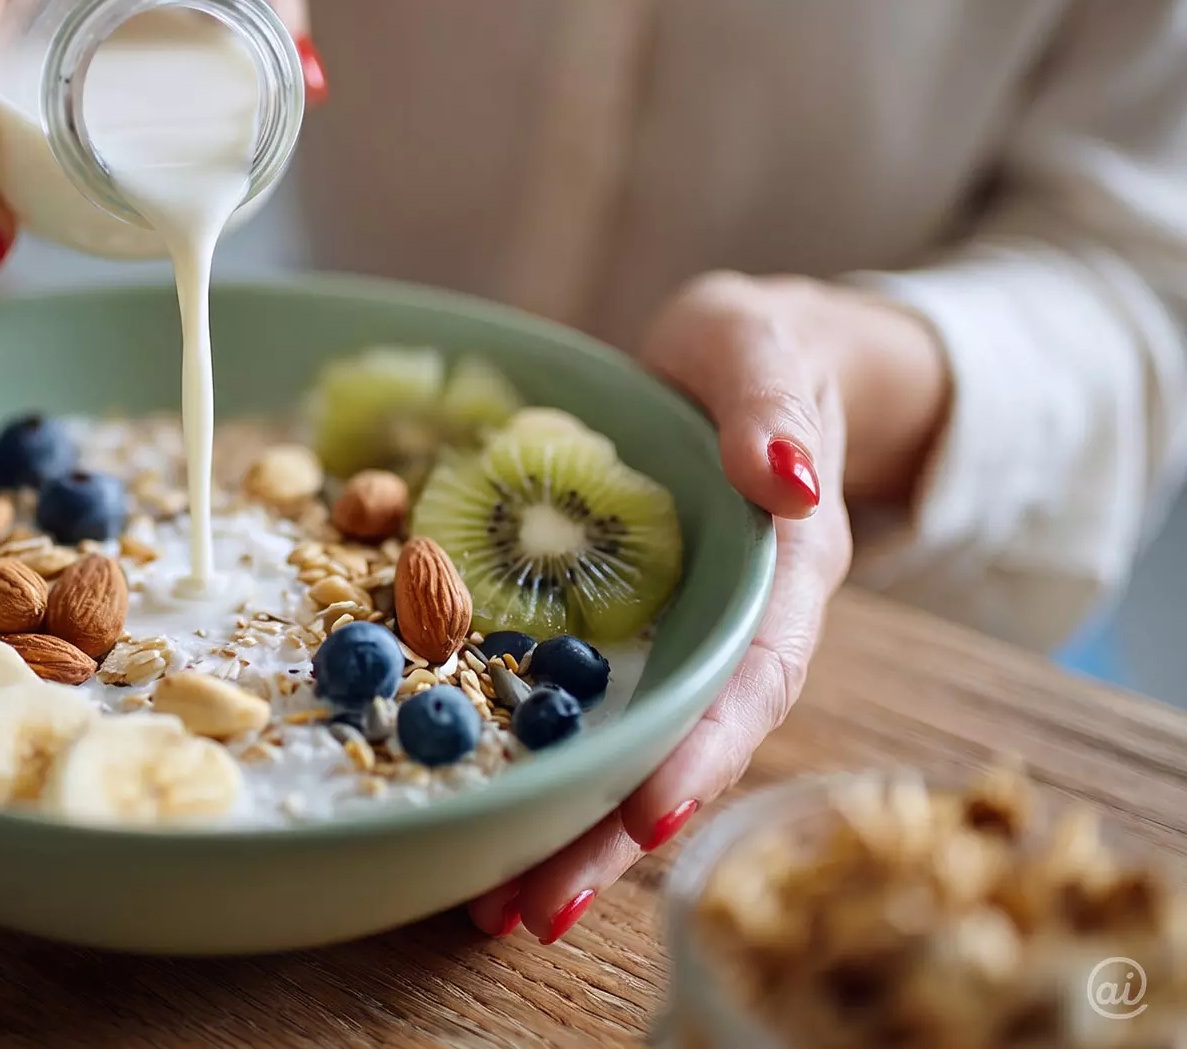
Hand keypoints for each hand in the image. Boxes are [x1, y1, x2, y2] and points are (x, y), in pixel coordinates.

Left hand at [466, 272, 948, 942]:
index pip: (752, 675)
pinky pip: (569, 703)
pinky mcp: (607, 627)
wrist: (728, 365)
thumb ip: (776, 407)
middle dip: (610, 833)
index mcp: (784, 572)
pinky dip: (528, 759)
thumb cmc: (755, 353)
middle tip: (533, 907)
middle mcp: (728, 624)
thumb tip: (788, 480)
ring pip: (622, 746)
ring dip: (564, 827)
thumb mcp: (764, 353)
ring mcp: (665, 634)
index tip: (646, 818)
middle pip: (679, 746)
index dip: (703, 751)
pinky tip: (472, 812)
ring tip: (492, 903)